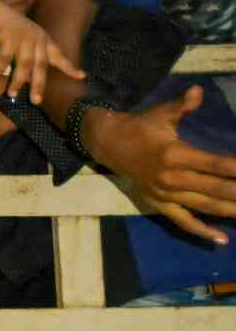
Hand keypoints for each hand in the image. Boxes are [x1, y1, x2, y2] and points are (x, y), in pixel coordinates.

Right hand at [0, 0, 83, 103]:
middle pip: (40, 65)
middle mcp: (36, 37)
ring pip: (24, 64)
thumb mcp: (24, 41)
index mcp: (43, 38)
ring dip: (17, 81)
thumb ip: (30, 57)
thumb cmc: (6, 29)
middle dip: (39, 85)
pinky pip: (5, 57)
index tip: (81, 76)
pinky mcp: (8, 34)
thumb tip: (32, 80)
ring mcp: (23, 35)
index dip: (69, 67)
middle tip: (36, 101)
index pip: (58, 56)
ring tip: (11, 94)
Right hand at [88, 85, 235, 243]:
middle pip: (216, 189)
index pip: (216, 164)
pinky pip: (183, 222)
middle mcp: (171, 178)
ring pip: (205, 207)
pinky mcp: (158, 205)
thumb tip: (199, 91)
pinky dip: (202, 231)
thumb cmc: (139, 126)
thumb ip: (182, 105)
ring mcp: (165, 195)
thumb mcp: (160, 113)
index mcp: (174, 154)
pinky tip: (222, 239)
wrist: (107, 143)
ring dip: (231, 211)